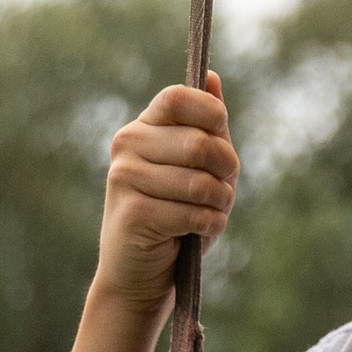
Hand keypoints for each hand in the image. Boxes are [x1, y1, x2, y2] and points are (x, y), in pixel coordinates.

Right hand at [93, 76, 239, 313]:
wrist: (141, 274)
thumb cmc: (176, 218)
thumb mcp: (199, 169)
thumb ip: (208, 128)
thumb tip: (212, 77)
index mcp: (143, 128)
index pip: (178, 98)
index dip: (211, 114)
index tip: (222, 136)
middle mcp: (127, 145)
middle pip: (199, 143)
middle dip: (226, 172)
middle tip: (221, 193)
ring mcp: (125, 177)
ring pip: (201, 182)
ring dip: (219, 205)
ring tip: (208, 215)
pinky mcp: (133, 212)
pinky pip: (194, 213)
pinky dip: (209, 226)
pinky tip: (194, 234)